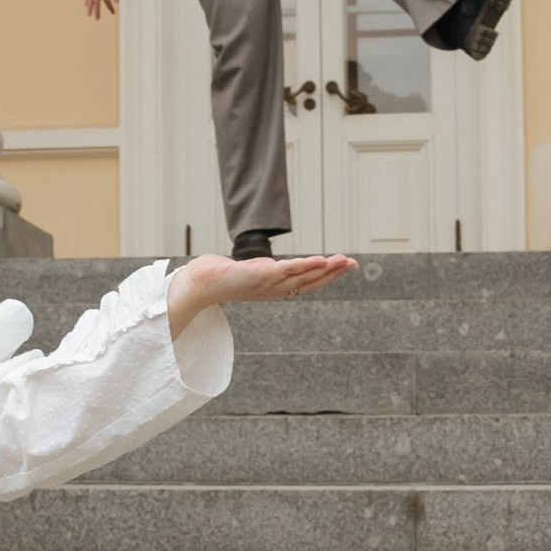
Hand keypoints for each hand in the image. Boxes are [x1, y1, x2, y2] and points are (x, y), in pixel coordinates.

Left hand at [167, 249, 355, 335]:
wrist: (198, 284)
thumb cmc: (221, 277)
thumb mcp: (249, 273)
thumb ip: (262, 271)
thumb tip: (271, 266)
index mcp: (274, 288)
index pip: (307, 283)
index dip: (327, 276)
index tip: (346, 265)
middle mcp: (274, 289)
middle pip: (309, 282)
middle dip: (333, 273)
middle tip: (352, 263)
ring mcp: (267, 284)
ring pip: (301, 278)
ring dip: (323, 270)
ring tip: (342, 261)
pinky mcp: (257, 276)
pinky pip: (285, 272)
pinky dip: (302, 267)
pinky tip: (317, 261)